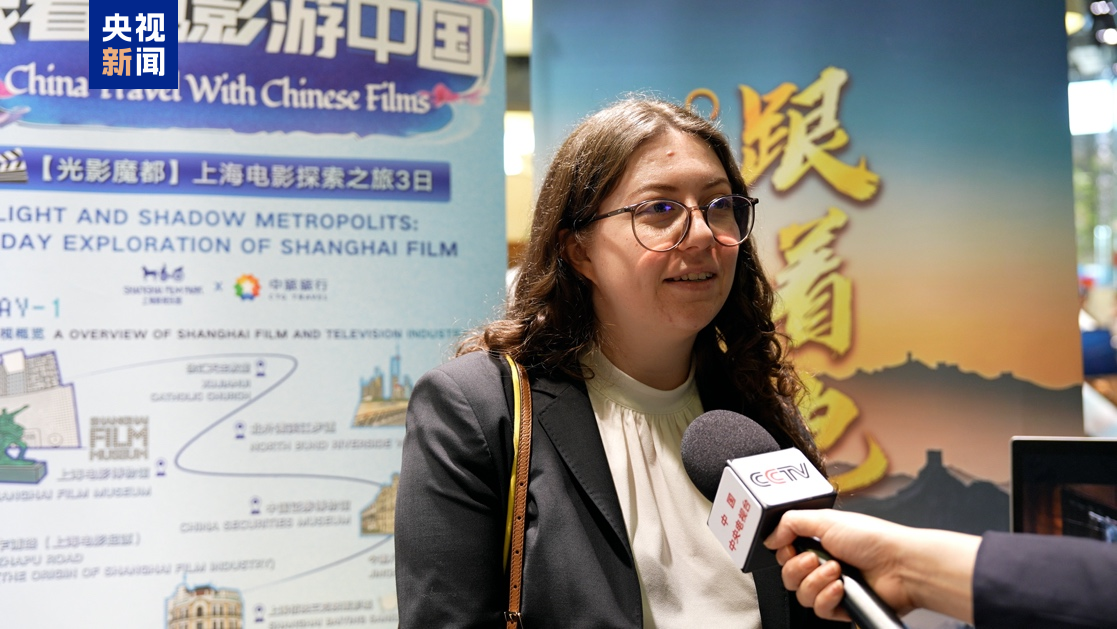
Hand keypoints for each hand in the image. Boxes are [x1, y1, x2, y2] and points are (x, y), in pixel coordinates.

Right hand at [763, 509, 979, 623]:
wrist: (901, 566)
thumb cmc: (873, 539)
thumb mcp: (825, 519)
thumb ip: (791, 522)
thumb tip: (770, 536)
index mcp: (819, 542)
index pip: (785, 554)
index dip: (785, 553)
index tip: (792, 548)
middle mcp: (823, 564)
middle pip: (789, 576)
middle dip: (800, 568)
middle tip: (818, 558)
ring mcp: (832, 587)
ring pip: (801, 594)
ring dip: (816, 582)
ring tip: (837, 571)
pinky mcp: (841, 607)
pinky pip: (819, 609)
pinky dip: (827, 598)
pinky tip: (841, 588)